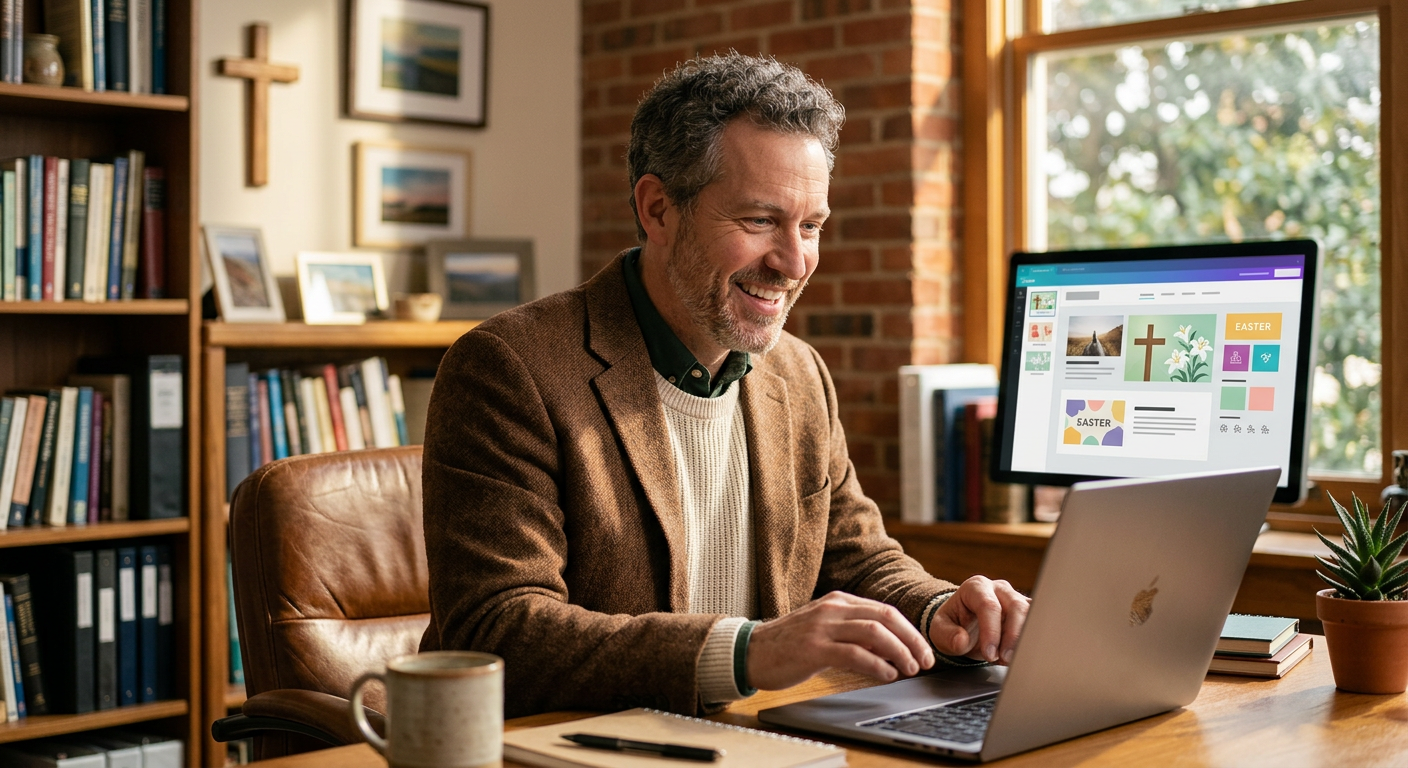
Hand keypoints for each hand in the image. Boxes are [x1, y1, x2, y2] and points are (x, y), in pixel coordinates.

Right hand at [745, 592, 935, 690]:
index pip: (885, 610)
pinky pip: (854, 654)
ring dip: (899, 652)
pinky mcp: (813, 648)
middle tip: (925, 660)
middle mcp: (832, 609)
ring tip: (910, 669)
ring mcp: (822, 627)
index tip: (923, 649)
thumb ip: (854, 633)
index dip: (909, 631)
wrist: (751, 651)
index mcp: (838, 601)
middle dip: (911, 640)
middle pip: (885, 618)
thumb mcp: (825, 629)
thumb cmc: (789, 644)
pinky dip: (876, 665)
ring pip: (874, 633)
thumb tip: (890, 647)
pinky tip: (886, 674)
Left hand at [929, 576, 1029, 664]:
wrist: (963, 625)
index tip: (990, 654)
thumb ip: (947, 635)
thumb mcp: (939, 631)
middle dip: (1012, 636)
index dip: (991, 631)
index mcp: (976, 587)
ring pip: (1032, 613)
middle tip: (1004, 659)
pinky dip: (1033, 639)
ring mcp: (1015, 598)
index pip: (988, 605)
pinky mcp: (1027, 612)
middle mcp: (999, 589)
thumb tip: (961, 641)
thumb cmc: (953, 625)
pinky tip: (1023, 654)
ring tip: (1012, 659)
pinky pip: (1037, 622)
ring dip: (1025, 639)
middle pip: (1016, 606)